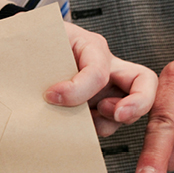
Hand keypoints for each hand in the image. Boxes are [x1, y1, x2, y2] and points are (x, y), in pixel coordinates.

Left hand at [44, 22, 157, 136]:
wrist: (29, 51)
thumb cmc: (35, 43)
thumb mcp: (35, 41)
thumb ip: (35, 57)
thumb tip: (37, 88)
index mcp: (90, 46)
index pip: (97, 71)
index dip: (77, 89)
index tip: (50, 95)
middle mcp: (106, 67)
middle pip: (144, 82)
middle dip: (138, 103)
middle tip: (118, 115)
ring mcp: (107, 89)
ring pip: (128, 110)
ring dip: (110, 122)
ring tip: (83, 122)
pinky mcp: (99, 108)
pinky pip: (109, 123)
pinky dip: (97, 131)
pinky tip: (76, 128)